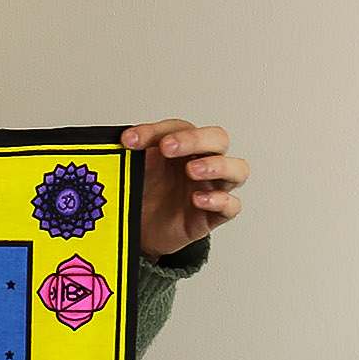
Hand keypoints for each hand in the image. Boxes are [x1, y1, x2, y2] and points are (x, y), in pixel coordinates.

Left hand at [122, 119, 247, 259]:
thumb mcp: (137, 171)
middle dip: (194, 140)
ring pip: (237, 169)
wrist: (144, 232)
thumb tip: (121, 140)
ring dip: (217, 166)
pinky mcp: (214, 215)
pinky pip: (231, 206)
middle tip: (167, 147)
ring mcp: (213, 187)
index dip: (156, 131)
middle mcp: (205, 162)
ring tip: (192, 170)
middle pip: (218, 139)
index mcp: (186, 145)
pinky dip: (219, 201)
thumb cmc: (147, 195)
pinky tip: (198, 199)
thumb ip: (134, 154)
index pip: (180, 128)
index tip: (130, 140)